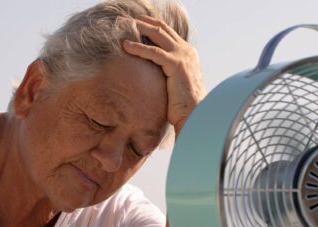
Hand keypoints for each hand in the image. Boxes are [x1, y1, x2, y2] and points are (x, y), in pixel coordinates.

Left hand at [123, 15, 204, 134]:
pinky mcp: (176, 65)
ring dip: (139, 28)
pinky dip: (138, 47)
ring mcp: (183, 56)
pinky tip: (125, 45)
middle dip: (143, 22)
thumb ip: (167, 73)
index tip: (135, 22)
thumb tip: (151, 73)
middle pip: (162, 29)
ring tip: (122, 26)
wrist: (195, 115)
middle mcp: (187, 51)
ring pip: (157, 35)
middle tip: (125, 19)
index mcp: (187, 53)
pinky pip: (153, 52)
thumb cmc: (183, 105)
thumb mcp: (175, 83)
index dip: (151, 25)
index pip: (167, 32)